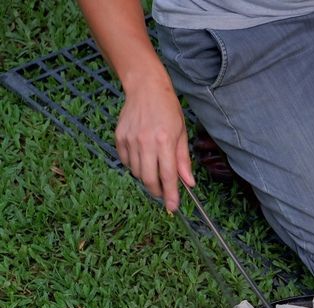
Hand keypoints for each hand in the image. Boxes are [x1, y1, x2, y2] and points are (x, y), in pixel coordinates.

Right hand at [115, 76, 194, 211]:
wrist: (145, 88)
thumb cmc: (167, 110)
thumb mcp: (182, 133)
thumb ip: (183, 160)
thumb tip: (188, 183)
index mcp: (164, 141)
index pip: (168, 176)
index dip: (171, 195)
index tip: (173, 208)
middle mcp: (145, 142)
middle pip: (149, 179)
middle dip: (157, 191)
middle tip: (164, 194)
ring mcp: (130, 140)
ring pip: (137, 172)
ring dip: (147, 178)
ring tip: (155, 169)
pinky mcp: (119, 138)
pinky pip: (127, 162)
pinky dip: (136, 166)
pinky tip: (143, 158)